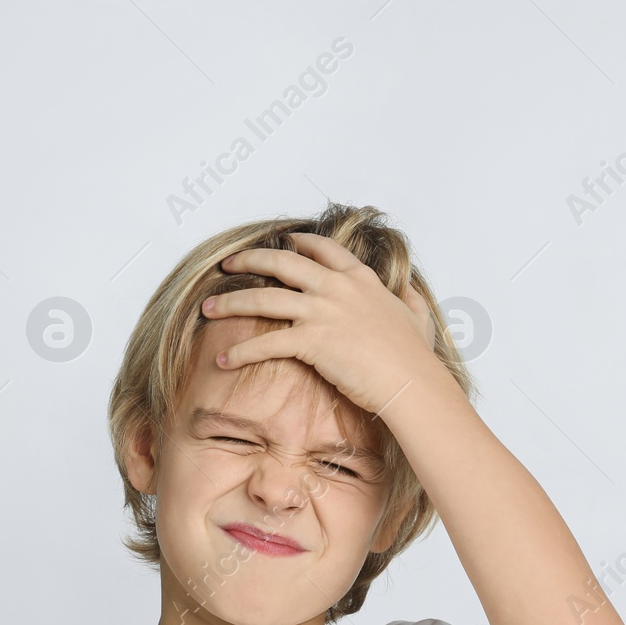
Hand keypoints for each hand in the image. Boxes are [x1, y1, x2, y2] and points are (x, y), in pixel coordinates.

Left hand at [201, 232, 445, 415]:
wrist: (411, 382)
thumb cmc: (414, 355)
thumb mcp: (417, 315)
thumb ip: (410, 297)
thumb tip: (410, 289)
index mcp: (360, 279)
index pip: (323, 248)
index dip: (298, 243)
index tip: (282, 242)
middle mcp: (336, 288)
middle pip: (281, 263)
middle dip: (249, 260)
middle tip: (226, 265)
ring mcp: (322, 312)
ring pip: (263, 299)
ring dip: (230, 303)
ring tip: (207, 308)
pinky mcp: (311, 342)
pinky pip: (266, 343)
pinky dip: (241, 352)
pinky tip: (223, 360)